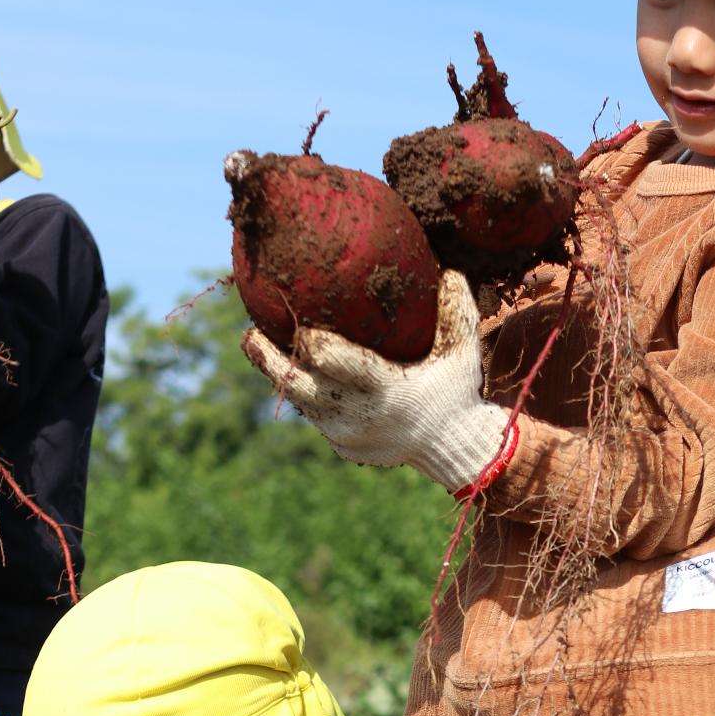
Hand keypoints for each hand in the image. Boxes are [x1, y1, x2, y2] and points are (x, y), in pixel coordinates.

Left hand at [243, 270, 513, 495]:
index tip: (297, 320)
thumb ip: (457, 312)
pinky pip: (313, 415)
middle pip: (303, 386)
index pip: (339, 364)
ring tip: (254, 342)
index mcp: (388, 391)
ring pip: (301, 402)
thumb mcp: (463, 353)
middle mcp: (361, 417)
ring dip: (276, 373)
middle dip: (272, 360)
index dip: (312, 343)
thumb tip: (448, 269)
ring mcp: (348, 435)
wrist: (449, 445)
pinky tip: (284, 365)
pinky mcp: (341, 446)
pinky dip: (298, 390)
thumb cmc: (455, 390)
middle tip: (251, 332)